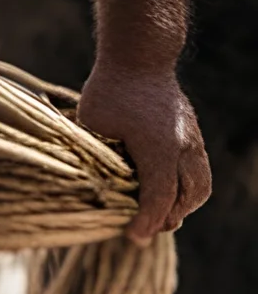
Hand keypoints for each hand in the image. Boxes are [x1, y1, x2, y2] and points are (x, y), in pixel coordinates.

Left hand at [77, 60, 211, 240]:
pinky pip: (199, 172)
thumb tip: (96, 185)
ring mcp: (191, 140)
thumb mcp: (93, 124)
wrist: (140, 57)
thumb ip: (99, 155)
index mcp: (158, 146)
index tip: (133, 236)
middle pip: (186, 196)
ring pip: (199, 186)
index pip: (159, 196)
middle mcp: (181, 145)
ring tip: (158, 216)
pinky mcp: (193, 135)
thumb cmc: (110, 89)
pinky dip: (187, 190)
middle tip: (142, 230)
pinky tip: (167, 196)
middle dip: (166, 218)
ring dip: (182, 206)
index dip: (147, 222)